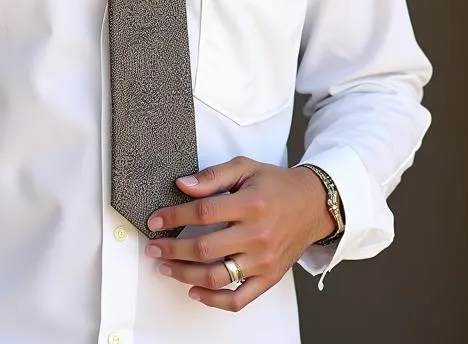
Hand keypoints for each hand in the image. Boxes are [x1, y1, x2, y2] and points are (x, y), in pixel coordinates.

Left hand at [143, 157, 335, 311]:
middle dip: (172, 248)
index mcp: (250, 204)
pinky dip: (213, 300)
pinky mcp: (269, 278)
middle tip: (153, 247)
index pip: (202, 213)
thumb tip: (183, 185)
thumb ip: (213, 175)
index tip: (155, 220)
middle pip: (204, 248)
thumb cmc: (276, 185)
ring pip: (216, 276)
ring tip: (166, 267)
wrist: (314, 205)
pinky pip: (238, 299)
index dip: (174, 217)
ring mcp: (263, 261)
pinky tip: (194, 291)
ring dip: (184, 274)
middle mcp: (257, 235)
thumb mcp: (245, 167)